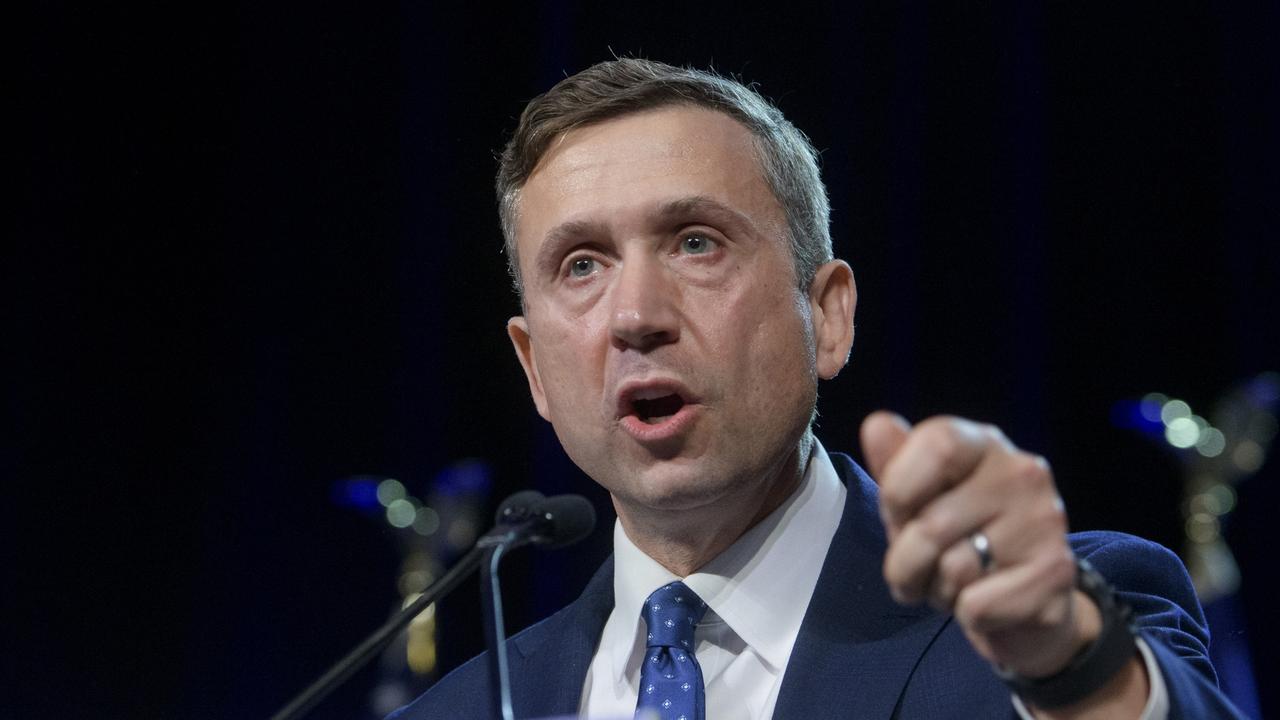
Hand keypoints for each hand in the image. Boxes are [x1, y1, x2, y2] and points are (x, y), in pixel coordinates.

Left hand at [860, 411, 1097, 677]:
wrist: (1021, 604)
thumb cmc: (958, 540)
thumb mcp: (916, 500)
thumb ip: (894, 464)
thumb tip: (877, 424)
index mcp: (984, 444)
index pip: (937, 444)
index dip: (899, 490)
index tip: (898, 516)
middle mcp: (1023, 473)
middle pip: (932, 523)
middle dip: (904, 563)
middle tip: (919, 571)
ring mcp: (1045, 522)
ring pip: (954, 569)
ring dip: (937, 592)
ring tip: (955, 585)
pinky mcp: (1056, 575)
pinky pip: (977, 607)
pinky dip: (968, 617)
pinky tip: (986, 605)